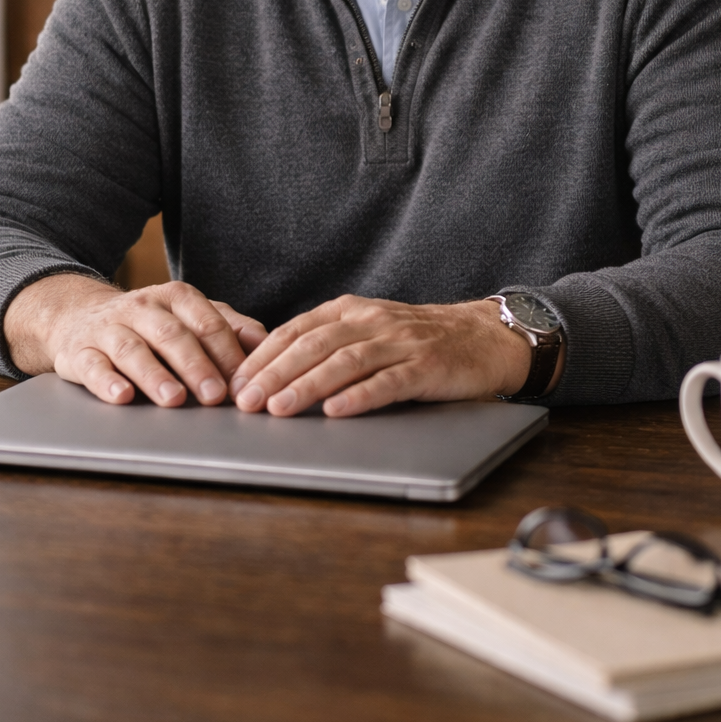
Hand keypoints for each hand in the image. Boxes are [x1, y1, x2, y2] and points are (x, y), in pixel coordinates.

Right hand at [3, 273, 267, 406]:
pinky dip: (107, 382)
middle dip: (196, 366)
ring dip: (155, 375)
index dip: (227, 352)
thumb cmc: (148, 325)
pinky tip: (122, 396)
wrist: (79, 316)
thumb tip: (266, 343)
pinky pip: (92, 365)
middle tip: (215, 396)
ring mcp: (109, 328)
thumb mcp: (189, 317)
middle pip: (172, 335)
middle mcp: (141, 308)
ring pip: (132, 350)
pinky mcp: (79, 351)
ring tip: (174, 400)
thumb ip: (228, 326)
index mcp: (175, 298)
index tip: (244, 382)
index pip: (207, 322)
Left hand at [228, 295, 547, 417]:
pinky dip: (360, 396)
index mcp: (351, 310)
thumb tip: (274, 373)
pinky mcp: (427, 367)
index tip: (235, 380)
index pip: (297, 330)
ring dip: (307, 386)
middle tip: (245, 400)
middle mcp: (372, 321)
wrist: (485, 336)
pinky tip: (337, 411)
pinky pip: (389, 382)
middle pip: (314, 345)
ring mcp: (401, 343)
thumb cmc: (419, 340)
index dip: (263, 355)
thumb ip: (330, 344)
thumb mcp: (370, 331)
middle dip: (274, 373)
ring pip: (345, 362)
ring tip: (278, 408)